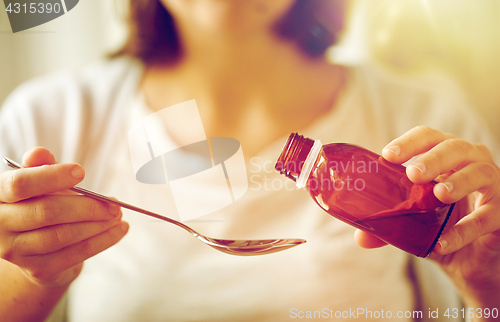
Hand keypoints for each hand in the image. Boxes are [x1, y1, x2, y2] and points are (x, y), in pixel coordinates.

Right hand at [0, 148, 128, 286]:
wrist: (33, 244)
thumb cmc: (37, 202)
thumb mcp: (37, 181)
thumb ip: (39, 167)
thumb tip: (39, 154)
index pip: (19, 185)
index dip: (51, 177)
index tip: (81, 171)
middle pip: (47, 212)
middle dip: (86, 206)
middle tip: (113, 203)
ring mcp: (16, 252)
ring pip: (63, 235)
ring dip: (98, 225)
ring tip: (118, 215)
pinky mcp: (37, 269)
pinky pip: (75, 254)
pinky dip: (102, 241)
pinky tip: (119, 230)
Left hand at [355, 126, 499, 310]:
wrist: (472, 260)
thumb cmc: (442, 226)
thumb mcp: (413, 224)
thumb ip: (390, 226)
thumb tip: (360, 236)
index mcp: (446, 158)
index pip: (429, 137)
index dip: (410, 142)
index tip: (387, 155)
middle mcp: (472, 163)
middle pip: (455, 148)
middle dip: (433, 158)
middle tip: (413, 173)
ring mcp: (493, 186)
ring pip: (480, 172)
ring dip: (458, 181)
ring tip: (439, 194)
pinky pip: (489, 216)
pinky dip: (466, 229)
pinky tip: (443, 242)